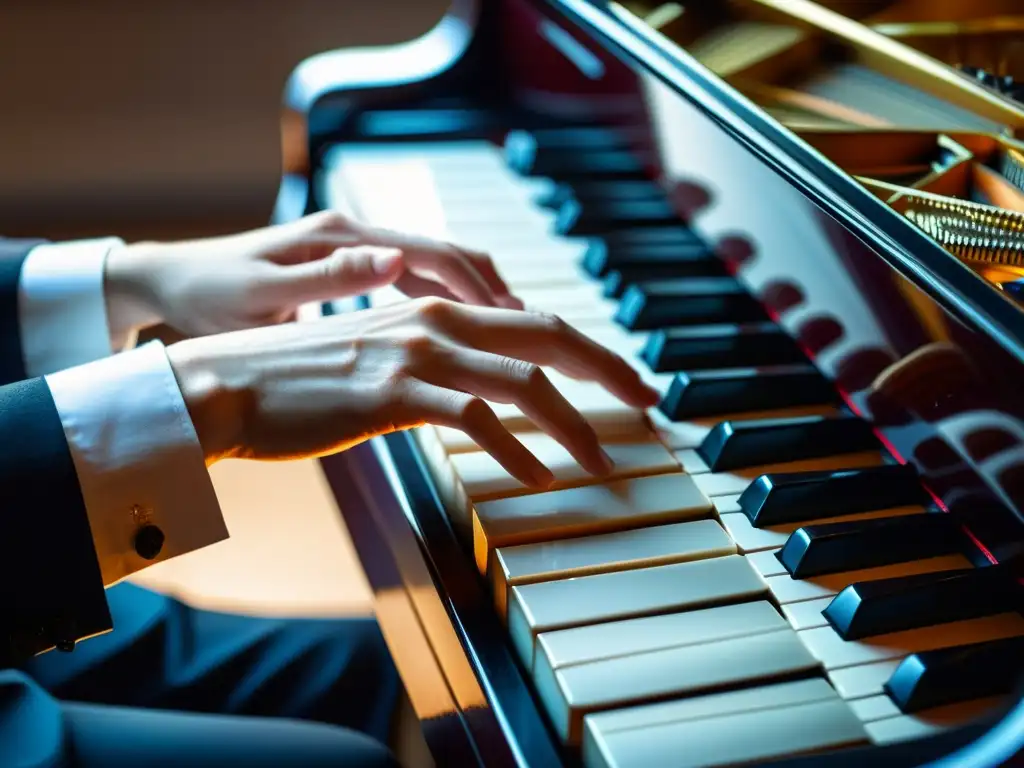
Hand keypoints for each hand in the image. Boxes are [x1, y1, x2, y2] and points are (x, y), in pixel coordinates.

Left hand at [104, 210, 522, 339]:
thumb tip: (395, 260)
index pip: (432, 254)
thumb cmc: (211, 296)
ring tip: (515, 332)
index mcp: (343, 238)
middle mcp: (357, 236)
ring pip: (436, 267)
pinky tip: (465, 330)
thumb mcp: (261, 292)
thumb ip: (330, 278)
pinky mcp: (350, 267)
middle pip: (447, 254)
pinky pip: (414, 280)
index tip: (515, 318)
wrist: (174, 284)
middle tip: (535, 328)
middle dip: (494, 288)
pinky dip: (448, 302)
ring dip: (478, 296)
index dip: (479, 286)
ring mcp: (355, 249)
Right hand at [167, 298, 660, 486]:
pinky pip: (473, 419)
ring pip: (521, 381)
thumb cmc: (302, 380)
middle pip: (547, 337)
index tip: (626, 378)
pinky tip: (536, 478)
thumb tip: (481, 398)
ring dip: (573, 425)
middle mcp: (434, 320)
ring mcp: (414, 354)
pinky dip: (516, 451)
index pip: (534, 321)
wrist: (228, 385)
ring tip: (600, 461)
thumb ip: (435, 368)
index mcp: (436, 310)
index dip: (591, 349)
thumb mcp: (379, 358)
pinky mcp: (391, 392)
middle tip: (649, 402)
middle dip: (609, 370)